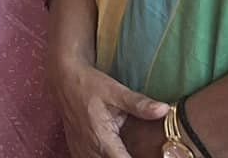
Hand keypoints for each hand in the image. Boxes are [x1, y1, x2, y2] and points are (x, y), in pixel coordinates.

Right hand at [51, 51, 169, 157]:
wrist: (63, 78)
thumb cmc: (89, 84)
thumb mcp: (114, 91)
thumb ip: (139, 104)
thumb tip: (164, 109)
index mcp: (102, 139)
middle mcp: (90, 149)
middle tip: (140, 150)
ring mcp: (81, 151)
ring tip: (125, 150)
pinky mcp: (77, 150)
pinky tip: (111, 152)